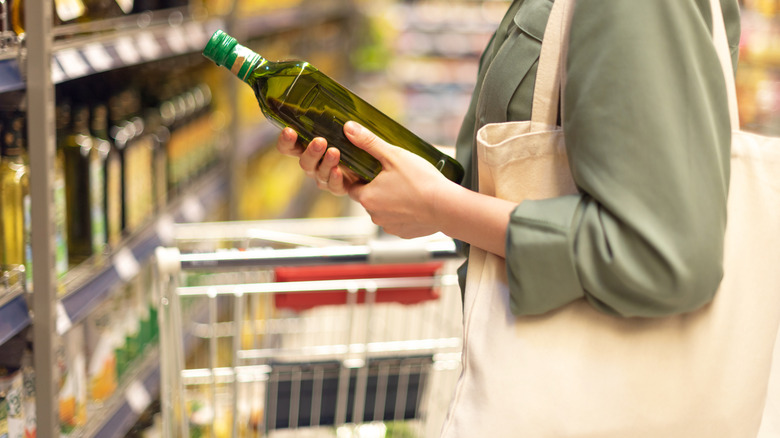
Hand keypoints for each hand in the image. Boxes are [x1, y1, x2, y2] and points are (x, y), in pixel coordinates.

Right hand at [275, 127, 356, 195]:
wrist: (377, 169)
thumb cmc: (363, 147)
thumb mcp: (361, 136)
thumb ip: (356, 132)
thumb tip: (349, 126)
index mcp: (312, 147)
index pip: (291, 147)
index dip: (286, 141)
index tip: (289, 131)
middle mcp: (315, 163)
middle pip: (304, 162)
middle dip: (310, 151)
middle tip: (320, 141)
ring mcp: (326, 176)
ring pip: (318, 173)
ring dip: (325, 163)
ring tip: (334, 152)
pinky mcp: (339, 187)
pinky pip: (333, 186)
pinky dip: (335, 178)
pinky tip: (338, 171)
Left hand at [344, 121, 452, 238]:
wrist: (446, 207)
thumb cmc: (420, 181)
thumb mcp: (393, 155)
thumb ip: (369, 142)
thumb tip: (349, 128)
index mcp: (367, 197)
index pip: (353, 186)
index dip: (361, 176)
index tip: (374, 170)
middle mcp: (374, 215)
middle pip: (369, 198)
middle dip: (378, 188)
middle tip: (395, 176)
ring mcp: (389, 226)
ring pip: (383, 210)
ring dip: (391, 201)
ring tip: (408, 188)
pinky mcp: (404, 233)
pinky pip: (398, 220)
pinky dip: (404, 212)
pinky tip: (415, 202)